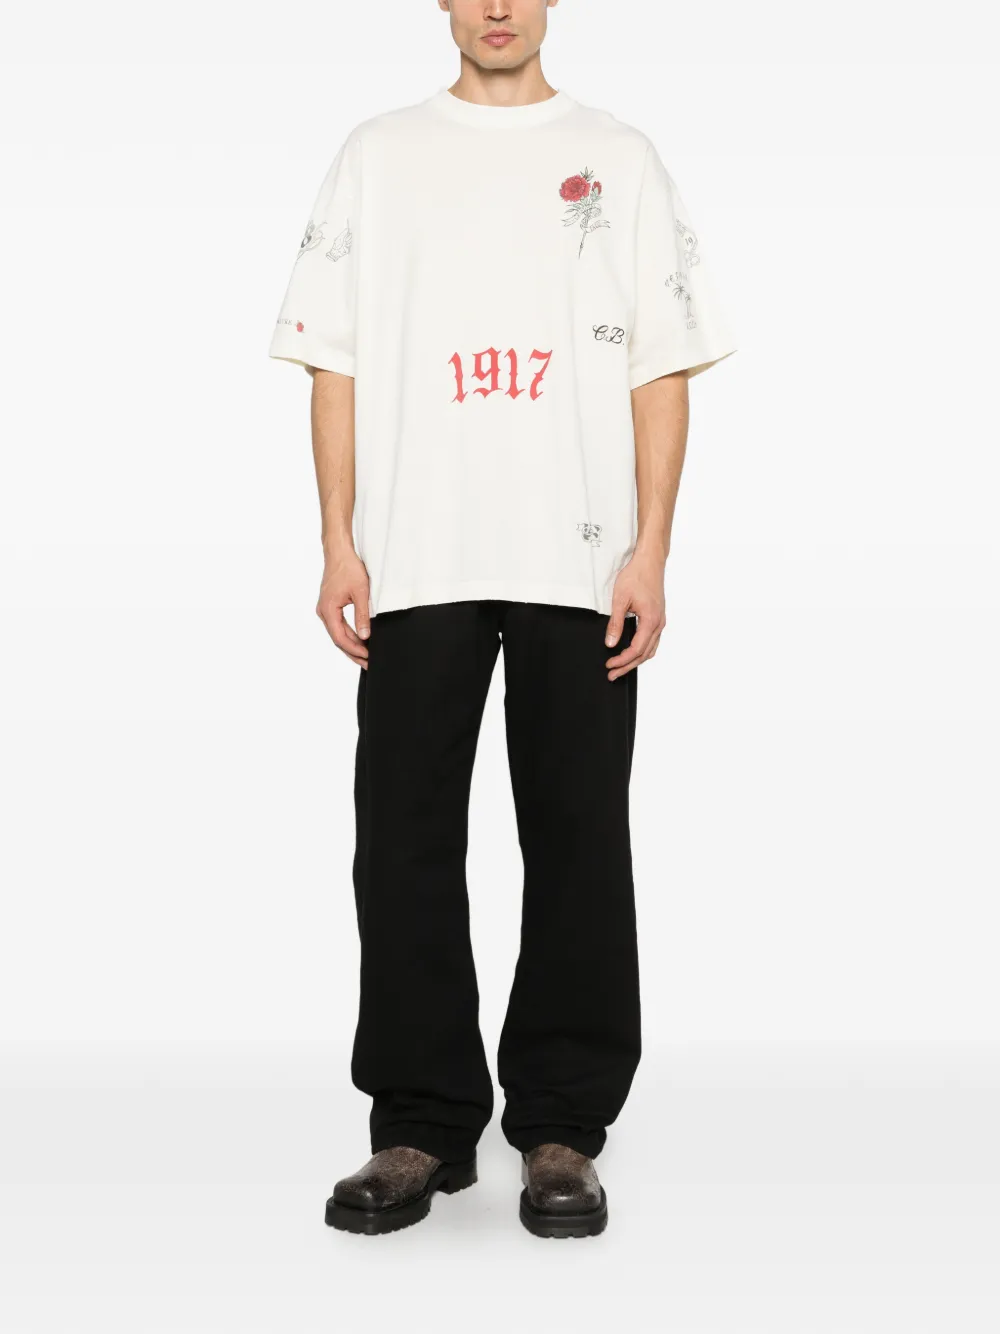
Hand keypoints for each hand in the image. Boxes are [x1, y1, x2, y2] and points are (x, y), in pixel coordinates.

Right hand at [316, 548, 370, 667]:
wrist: (339, 552)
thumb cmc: (348, 568)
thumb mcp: (361, 592)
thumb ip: (362, 616)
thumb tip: (365, 636)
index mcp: (328, 610)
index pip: (341, 638)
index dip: (355, 650)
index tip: (368, 657)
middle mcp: (323, 612)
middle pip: (338, 639)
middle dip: (353, 652)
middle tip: (368, 664)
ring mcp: (326, 609)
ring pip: (338, 633)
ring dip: (352, 644)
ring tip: (366, 656)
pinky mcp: (330, 606)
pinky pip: (339, 625)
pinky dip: (349, 634)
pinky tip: (360, 641)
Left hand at [604, 551, 666, 680]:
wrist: (650, 561)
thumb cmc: (636, 576)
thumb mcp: (620, 599)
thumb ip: (615, 623)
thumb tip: (610, 643)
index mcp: (650, 620)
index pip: (636, 649)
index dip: (622, 660)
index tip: (610, 666)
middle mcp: (659, 623)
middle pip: (644, 654)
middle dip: (627, 666)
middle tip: (612, 675)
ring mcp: (660, 621)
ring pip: (650, 649)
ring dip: (635, 660)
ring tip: (620, 668)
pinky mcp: (658, 617)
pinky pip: (652, 641)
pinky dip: (642, 651)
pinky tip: (632, 653)